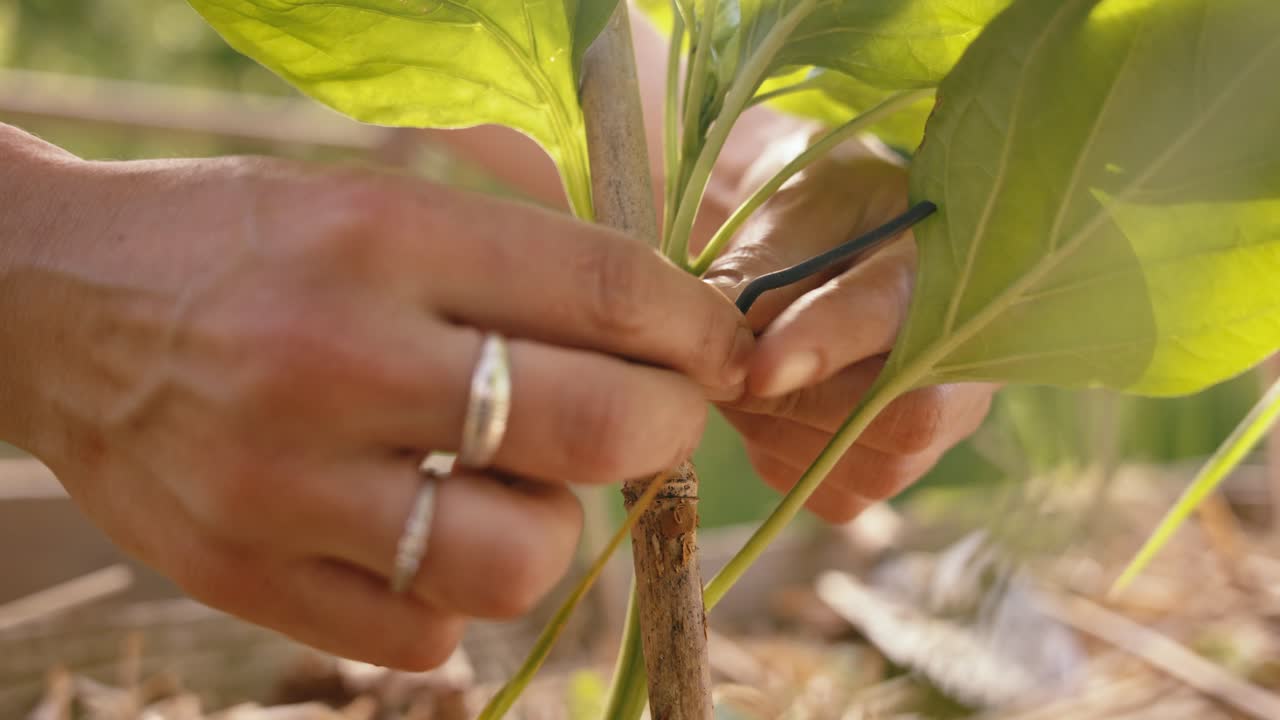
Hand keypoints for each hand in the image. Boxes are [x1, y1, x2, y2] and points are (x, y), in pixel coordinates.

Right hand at [0, 136, 751, 667]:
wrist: (55, 305)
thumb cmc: (241, 242)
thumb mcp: (371, 198)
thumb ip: (511, 256)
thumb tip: (660, 332)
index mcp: (379, 238)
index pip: (602, 289)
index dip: (695, 326)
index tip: (721, 346)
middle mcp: (334, 359)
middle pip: (590, 428)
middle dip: (666, 427)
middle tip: (657, 416)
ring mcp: (284, 484)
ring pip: (517, 560)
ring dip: (556, 529)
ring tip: (521, 487)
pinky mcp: (243, 575)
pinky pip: (422, 637)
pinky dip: (456, 598)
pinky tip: (430, 536)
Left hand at [704, 129, 996, 522]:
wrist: (852, 243)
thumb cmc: (825, 215)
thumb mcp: (795, 207)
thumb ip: (761, 265)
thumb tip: (722, 335)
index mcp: (945, 261)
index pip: (891, 314)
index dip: (824, 342)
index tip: (758, 368)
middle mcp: (967, 356)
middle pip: (892, 416)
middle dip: (790, 396)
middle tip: (724, 357)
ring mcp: (944, 423)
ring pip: (860, 466)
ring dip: (776, 426)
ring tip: (744, 368)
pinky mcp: (895, 470)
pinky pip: (832, 495)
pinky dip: (778, 454)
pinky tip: (766, 405)